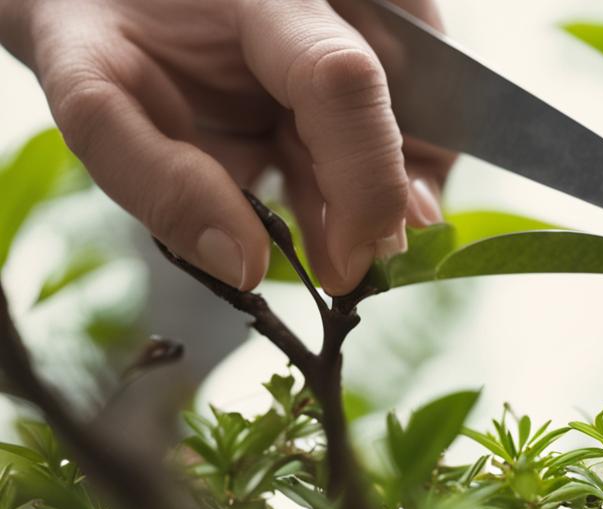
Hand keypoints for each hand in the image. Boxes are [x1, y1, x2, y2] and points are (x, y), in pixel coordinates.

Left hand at [0, 0, 450, 293]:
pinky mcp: (335, 79)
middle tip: (351, 274)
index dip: (365, 180)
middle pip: (385, 116)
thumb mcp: (95, 102)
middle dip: (379, 205)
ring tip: (333, 254)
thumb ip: (159, 181)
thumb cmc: (94, 31)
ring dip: (369, 207)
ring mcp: (334, 48)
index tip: (349, 264)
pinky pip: (374, 141)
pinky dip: (356, 197)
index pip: (343, 83)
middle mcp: (317, 20)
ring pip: (395, 131)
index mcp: (265, 5)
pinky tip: (333, 228)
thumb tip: (244, 267)